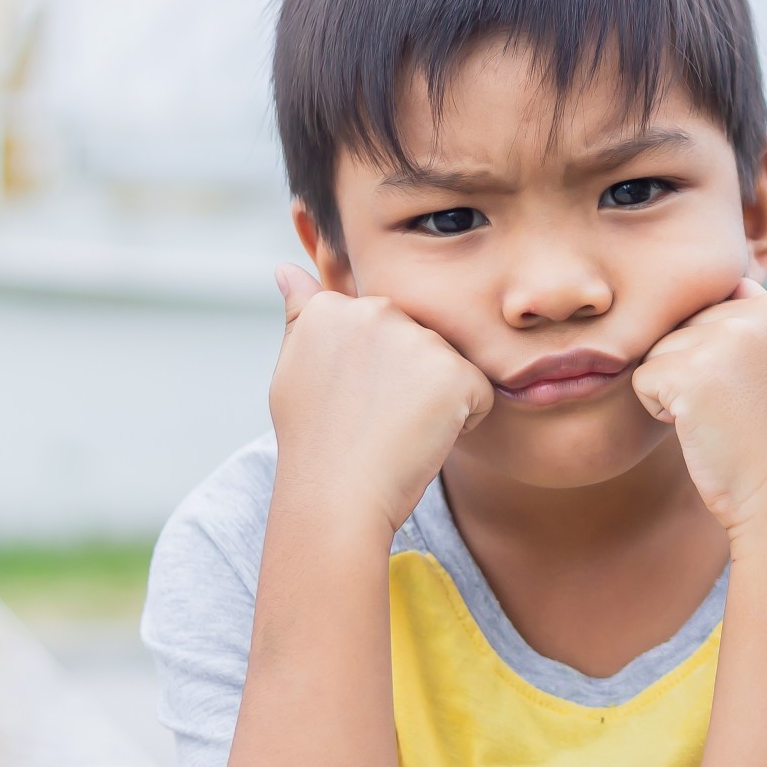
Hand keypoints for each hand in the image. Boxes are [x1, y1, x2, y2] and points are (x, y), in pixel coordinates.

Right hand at [269, 265, 494, 532]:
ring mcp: (417, 339)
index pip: (382, 326)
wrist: (337, 496)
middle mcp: (375, 310)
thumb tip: (287, 269)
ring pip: (450, 365)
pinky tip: (424, 438)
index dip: (375, 371)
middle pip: (420, 340)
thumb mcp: (295, 369)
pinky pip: (479, 395)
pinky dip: (464, 422)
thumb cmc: (315, 442)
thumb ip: (302, 315)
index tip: (350, 401)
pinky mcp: (455, 372)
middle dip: (411, 378)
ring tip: (396, 428)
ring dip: (437, 398)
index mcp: (333, 307)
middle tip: (375, 418)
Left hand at [632, 278, 766, 537]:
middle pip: (690, 324)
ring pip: (663, 348)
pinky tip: (702, 430)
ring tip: (722, 421)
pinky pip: (644, 378)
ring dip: (677, 389)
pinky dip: (660, 410)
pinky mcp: (692, 369)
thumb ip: (751, 323)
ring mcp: (731, 338)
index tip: (758, 398)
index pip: (725, 306)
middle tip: (739, 413)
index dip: (727, 358)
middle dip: (699, 370)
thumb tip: (700, 287)